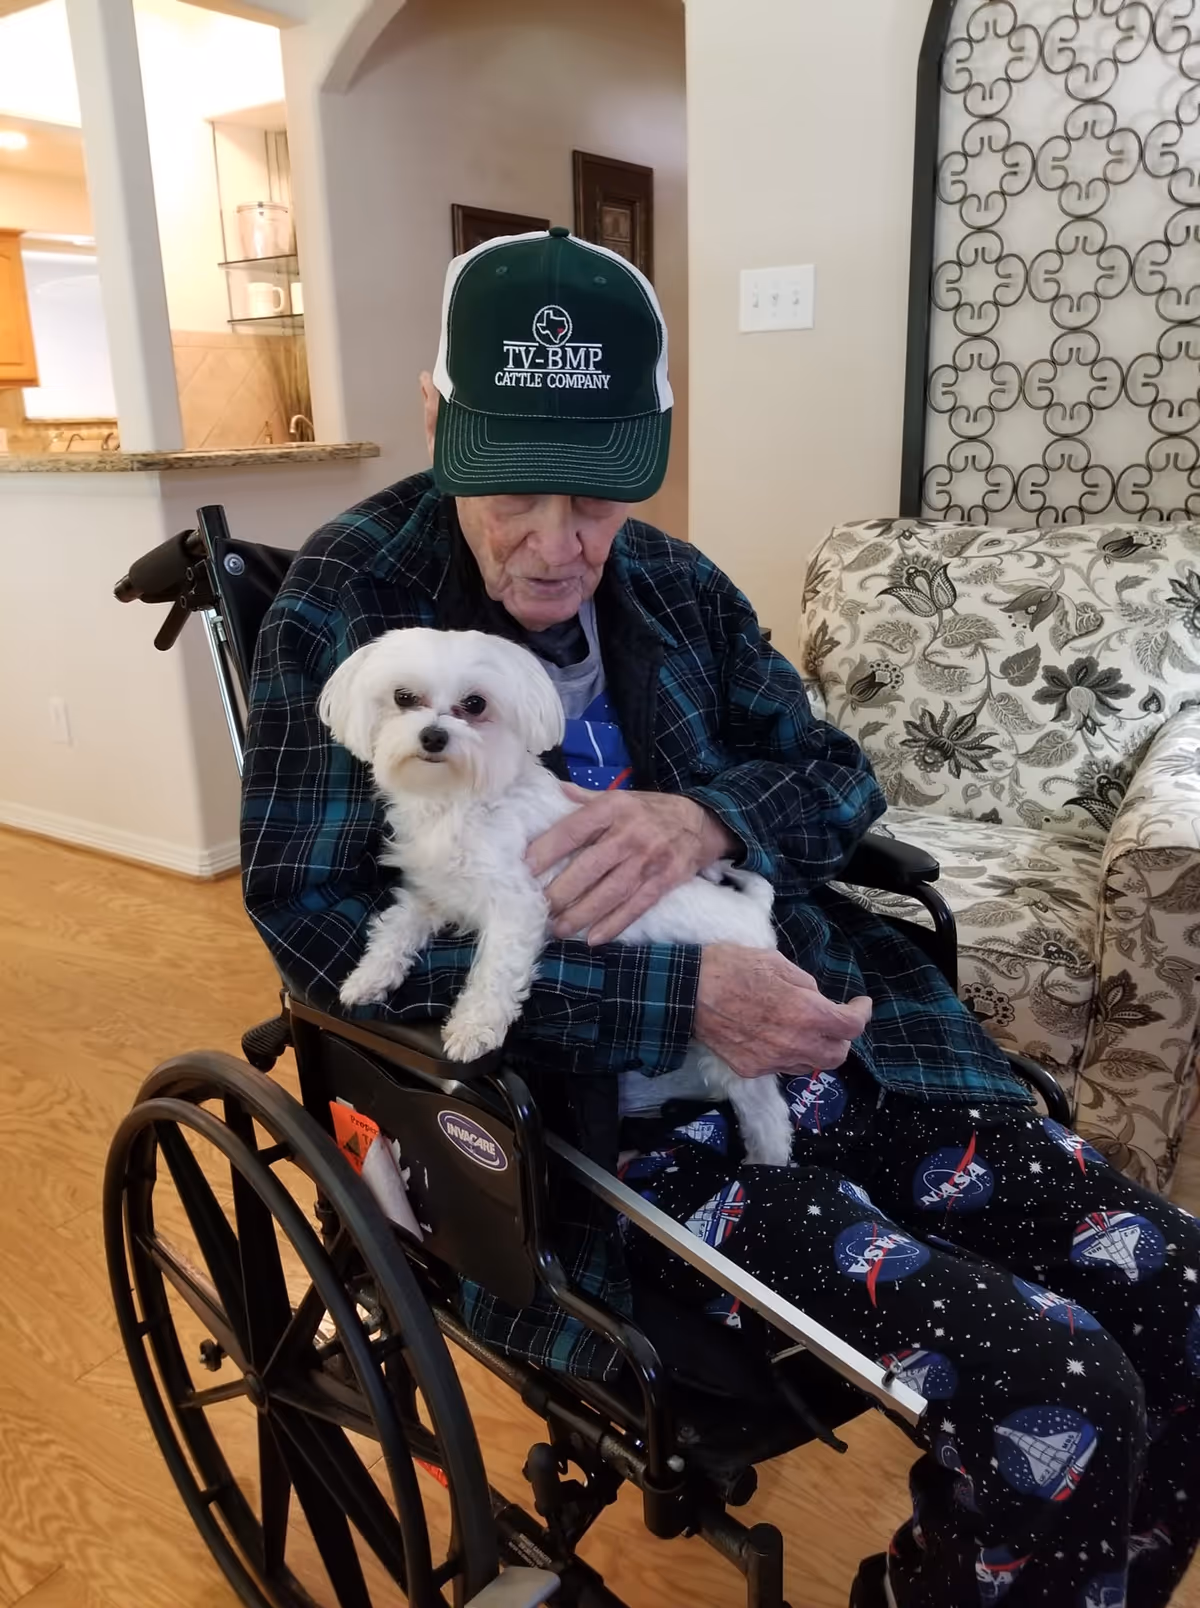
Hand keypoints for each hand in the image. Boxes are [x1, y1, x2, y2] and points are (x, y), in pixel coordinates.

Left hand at [527, 785, 737, 943]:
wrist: (702, 822)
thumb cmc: (651, 811)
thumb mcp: (620, 796)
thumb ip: (585, 798)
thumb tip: (553, 791)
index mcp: (612, 808)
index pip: (572, 831)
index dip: (546, 851)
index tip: (524, 870)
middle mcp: (629, 833)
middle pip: (588, 867)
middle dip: (560, 892)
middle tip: (539, 909)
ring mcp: (649, 859)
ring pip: (609, 892)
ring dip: (581, 914)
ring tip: (559, 928)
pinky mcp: (665, 881)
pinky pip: (635, 906)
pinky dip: (614, 924)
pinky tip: (593, 938)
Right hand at [695, 944, 871, 1078]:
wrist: (687, 993)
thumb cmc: (730, 968)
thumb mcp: (775, 962)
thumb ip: (805, 985)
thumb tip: (817, 999)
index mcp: (805, 1012)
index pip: (851, 1026)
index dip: (862, 1014)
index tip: (859, 1004)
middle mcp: (794, 1043)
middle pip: (837, 1055)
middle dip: (841, 1038)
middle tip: (833, 1020)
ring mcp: (772, 1060)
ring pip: (810, 1065)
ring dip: (815, 1049)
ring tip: (803, 1028)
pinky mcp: (751, 1069)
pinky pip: (781, 1067)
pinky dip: (787, 1054)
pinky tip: (775, 1036)